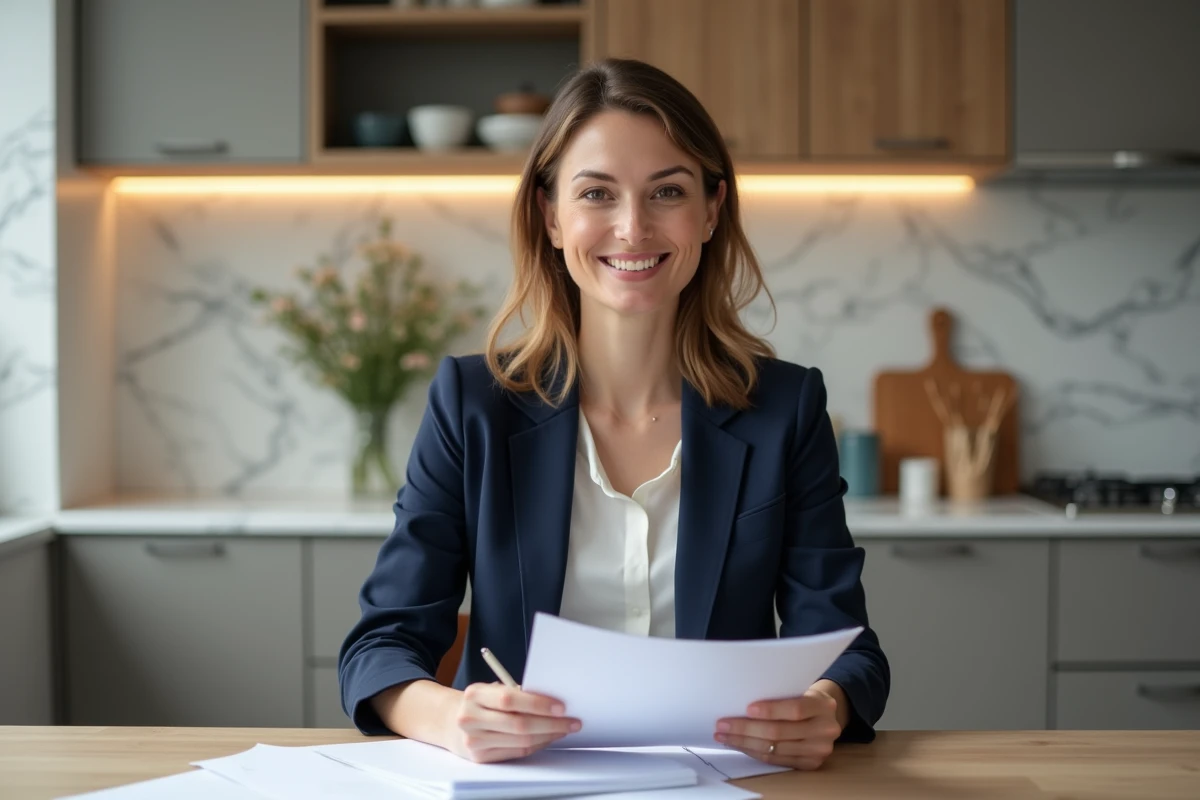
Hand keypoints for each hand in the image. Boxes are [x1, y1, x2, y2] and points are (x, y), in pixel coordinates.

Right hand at [445, 682, 581, 762]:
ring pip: (521, 741)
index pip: (510, 699)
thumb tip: (551, 700)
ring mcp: (474, 740)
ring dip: (548, 735)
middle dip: (551, 723)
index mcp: (475, 694)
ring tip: (563, 729)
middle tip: (571, 721)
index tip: (561, 706)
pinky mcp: (480, 757)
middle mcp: (471, 718)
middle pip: (519, 724)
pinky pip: (517, 751)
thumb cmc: (479, 702)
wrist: (450, 722)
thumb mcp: (490, 690)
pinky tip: (547, 737)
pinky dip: (537, 745)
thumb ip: (515, 693)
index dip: (538, 703)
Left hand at [713, 680, 846, 770]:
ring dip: (744, 743)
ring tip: (724, 736)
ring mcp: (819, 750)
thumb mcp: (799, 687)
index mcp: (823, 705)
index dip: (770, 710)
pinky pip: (777, 760)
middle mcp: (825, 729)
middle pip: (780, 732)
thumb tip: (739, 699)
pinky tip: (739, 744)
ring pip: (775, 748)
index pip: (795, 709)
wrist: (827, 715)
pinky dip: (754, 752)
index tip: (746, 708)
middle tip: (722, 724)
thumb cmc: (804, 695)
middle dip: (746, 729)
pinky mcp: (811, 764)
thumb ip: (779, 692)